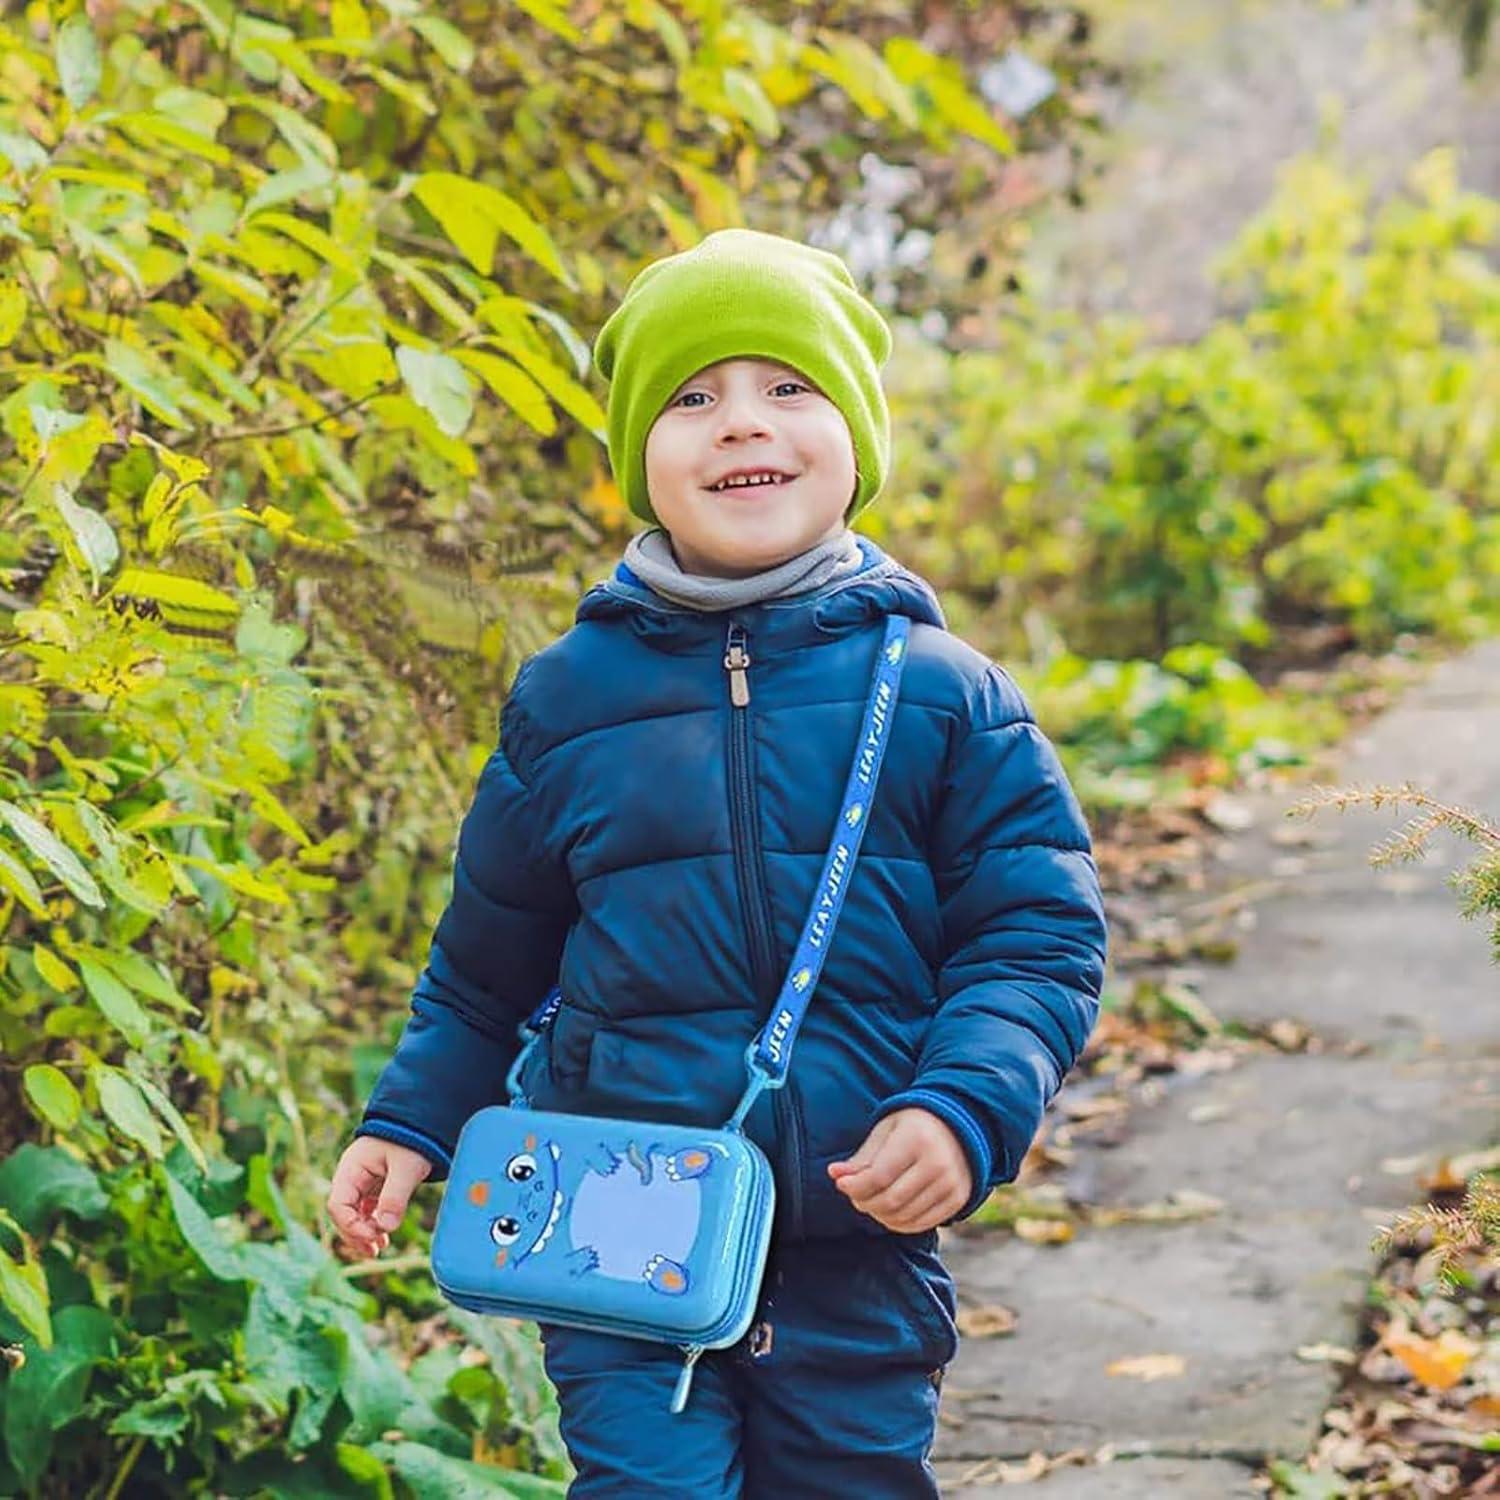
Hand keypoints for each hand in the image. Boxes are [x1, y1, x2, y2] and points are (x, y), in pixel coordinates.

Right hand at [326, 1136, 432, 1257]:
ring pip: (353, 1214)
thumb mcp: (406, 1167)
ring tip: (377, 1249)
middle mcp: (351, 1177)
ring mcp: (361, 1182)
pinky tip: (383, 1238)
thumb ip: (395, 1196)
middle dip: (355, 1234)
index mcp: (351, 1169)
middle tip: (373, 1251)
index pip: (338, 1204)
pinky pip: (366, 1210)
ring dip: (363, 1233)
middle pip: (342, 1214)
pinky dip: (372, 1224)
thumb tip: (385, 1228)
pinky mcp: (373, 1187)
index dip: (351, 1225)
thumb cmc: (412, 1140)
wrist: (421, 1123)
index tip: (372, 1237)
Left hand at [827, 1108, 971, 1233]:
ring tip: (871, 1201)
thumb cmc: (913, 1126)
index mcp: (917, 1140)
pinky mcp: (958, 1199)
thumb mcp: (886, 1131)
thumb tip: (834, 1175)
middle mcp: (938, 1163)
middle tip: (855, 1195)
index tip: (841, 1184)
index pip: (879, 1176)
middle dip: (864, 1202)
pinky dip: (899, 1223)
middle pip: (890, 1200)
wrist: (959, 1125)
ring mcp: (951, 1184)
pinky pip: (922, 1224)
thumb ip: (862, 1157)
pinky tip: (890, 1211)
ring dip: (880, 1214)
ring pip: (904, 1216)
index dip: (855, 1186)